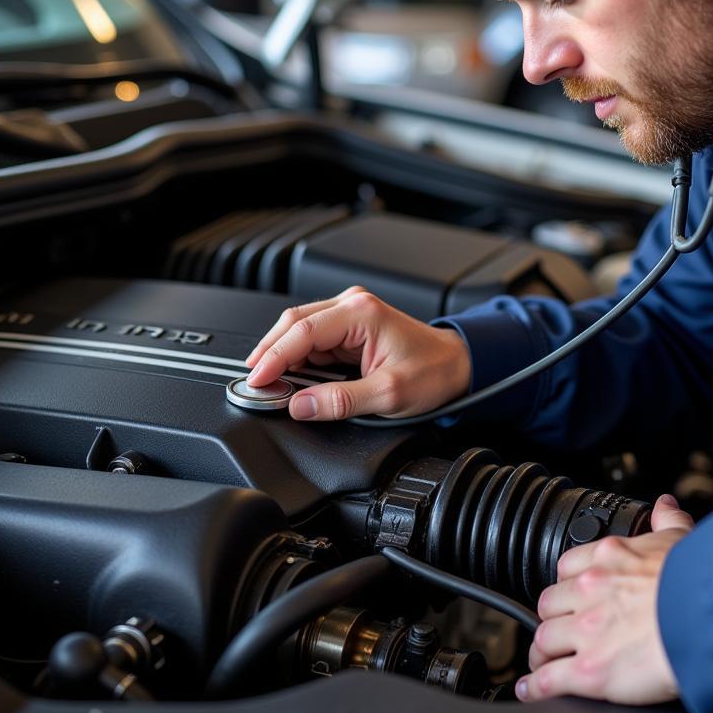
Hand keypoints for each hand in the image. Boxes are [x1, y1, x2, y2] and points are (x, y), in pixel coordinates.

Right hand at [244, 286, 471, 419]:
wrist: (458, 365)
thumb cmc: (434, 372)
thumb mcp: (389, 394)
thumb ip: (341, 401)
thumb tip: (300, 405)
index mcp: (360, 314)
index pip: (302, 331)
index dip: (273, 357)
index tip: (256, 380)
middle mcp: (352, 306)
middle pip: (292, 324)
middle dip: (269, 353)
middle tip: (254, 383)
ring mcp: (349, 314)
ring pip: (298, 330)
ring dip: (280, 355)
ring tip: (267, 383)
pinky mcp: (348, 327)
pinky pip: (312, 339)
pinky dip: (296, 357)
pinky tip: (288, 376)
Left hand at [516, 494, 693, 704]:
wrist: (712, 621)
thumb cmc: (703, 584)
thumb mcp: (682, 540)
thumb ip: (668, 521)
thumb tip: (664, 506)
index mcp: (609, 558)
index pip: (567, 567)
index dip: (567, 585)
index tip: (570, 596)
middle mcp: (590, 590)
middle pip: (550, 604)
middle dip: (551, 618)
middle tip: (558, 631)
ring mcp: (586, 631)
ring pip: (544, 640)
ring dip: (541, 653)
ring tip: (543, 663)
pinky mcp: (589, 671)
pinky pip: (549, 678)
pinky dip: (536, 686)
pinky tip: (532, 690)